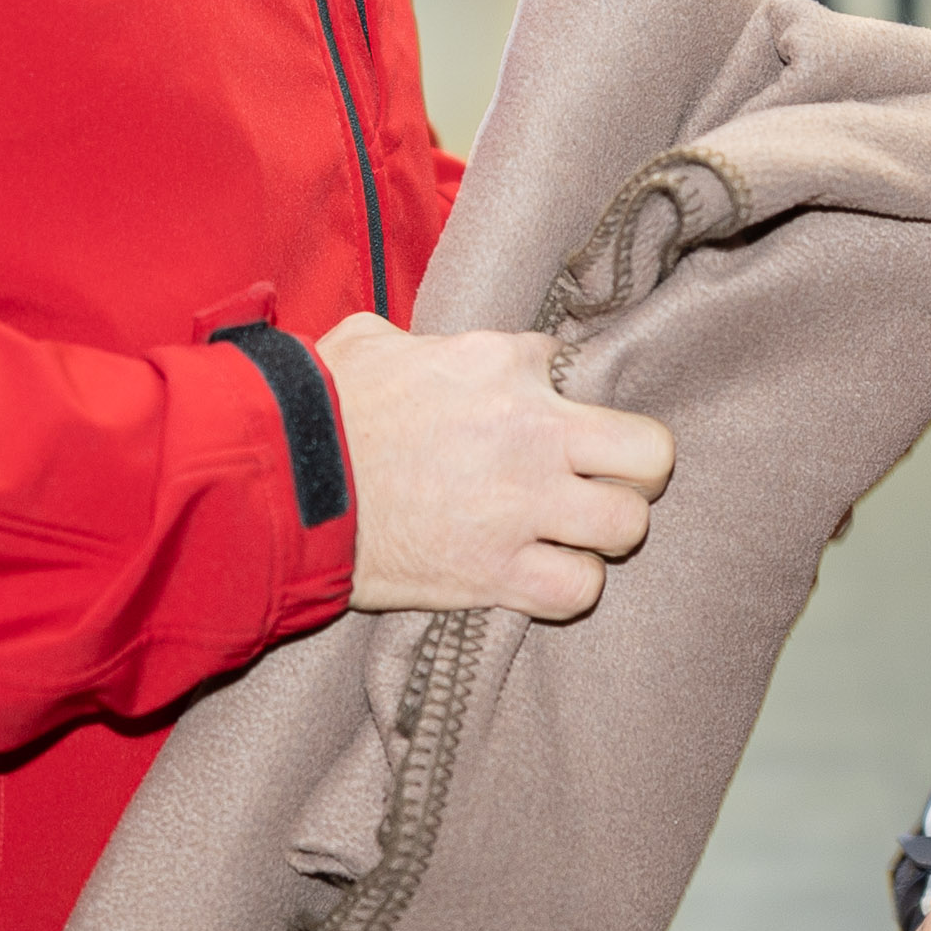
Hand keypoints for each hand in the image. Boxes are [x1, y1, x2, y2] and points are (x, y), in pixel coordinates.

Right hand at [315, 313, 672, 619]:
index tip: (532, 415)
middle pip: (650, 454)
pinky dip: (567, 587)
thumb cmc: (317, 408)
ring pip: (627, 526)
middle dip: (635, 471)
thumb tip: (413, 347)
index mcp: (503, 364)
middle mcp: (531, 432)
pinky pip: (579, 590)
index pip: (574, 367)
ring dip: (603, 534)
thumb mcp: (369, 342)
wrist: (279, 482)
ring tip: (571, 534)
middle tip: (601, 481)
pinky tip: (539, 575)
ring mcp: (521, 507)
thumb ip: (414, 341)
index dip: (557, 395)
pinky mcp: (496, 573)